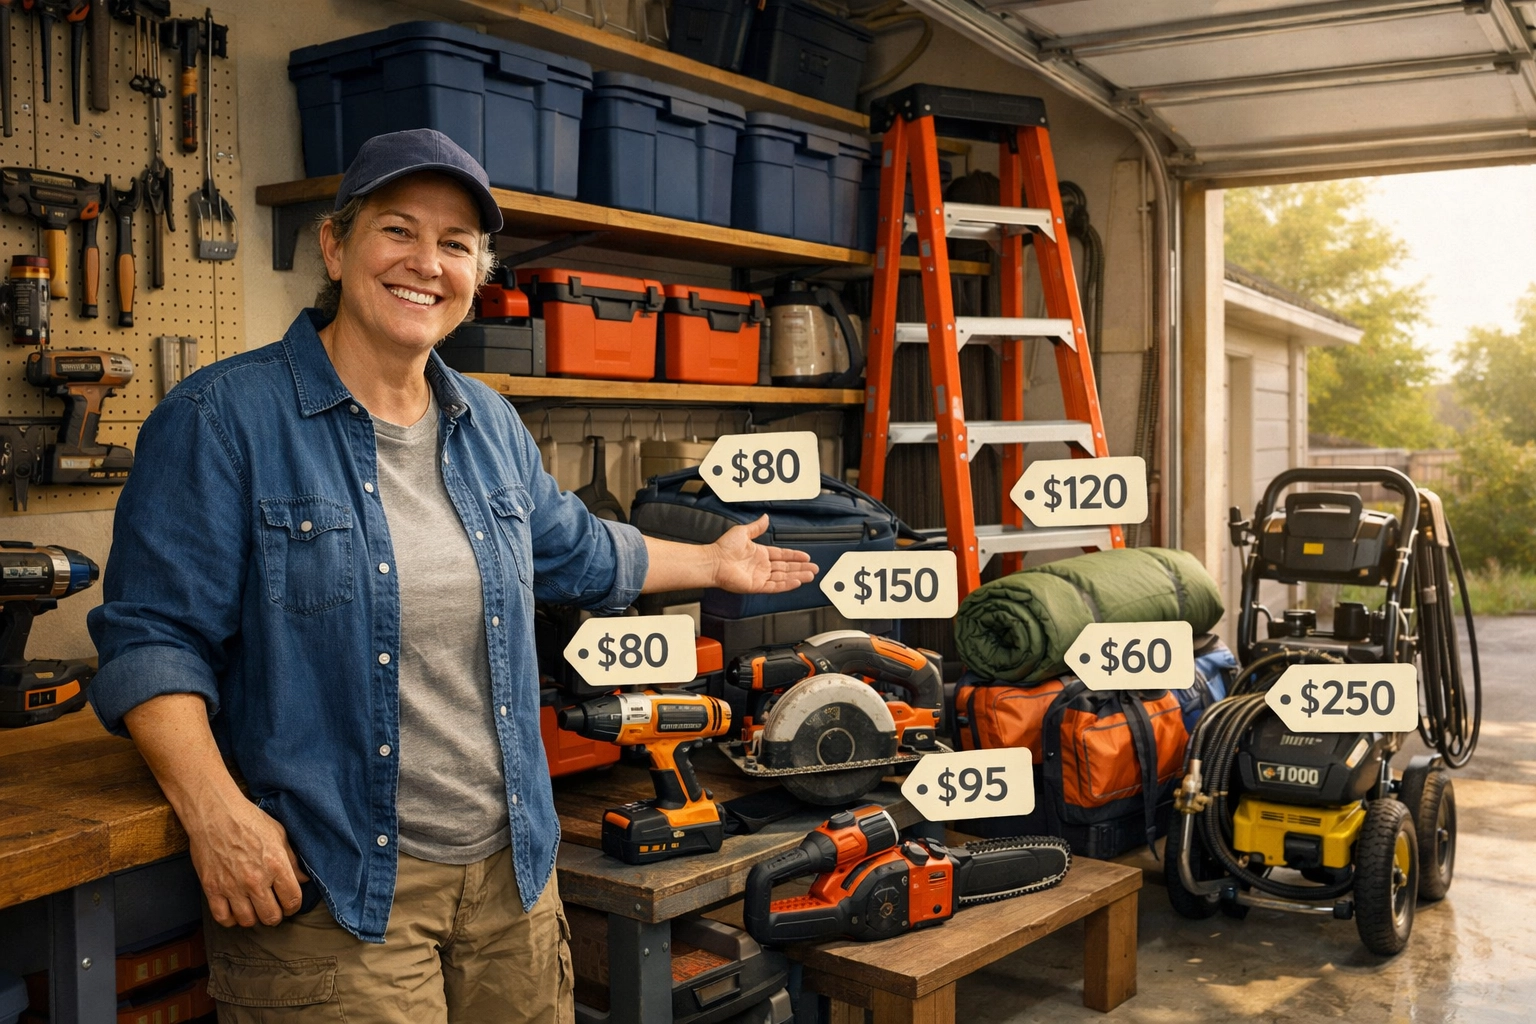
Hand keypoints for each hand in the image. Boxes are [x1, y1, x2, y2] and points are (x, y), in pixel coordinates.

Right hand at [186, 795, 309, 927]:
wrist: (215, 814)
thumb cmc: (249, 820)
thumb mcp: (279, 834)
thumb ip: (293, 860)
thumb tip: (303, 879)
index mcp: (276, 865)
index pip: (292, 900)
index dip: (294, 906)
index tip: (290, 905)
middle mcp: (256, 880)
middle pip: (271, 916)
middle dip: (276, 915)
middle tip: (273, 908)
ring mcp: (232, 886)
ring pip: (248, 921)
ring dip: (254, 918)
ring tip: (255, 909)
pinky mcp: (212, 889)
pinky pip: (223, 918)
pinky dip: (230, 919)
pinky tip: (235, 910)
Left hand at [710, 515, 818, 593]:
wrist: (713, 561)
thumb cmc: (723, 548)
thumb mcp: (743, 532)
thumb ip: (756, 527)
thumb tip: (765, 518)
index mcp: (760, 554)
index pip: (782, 555)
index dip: (794, 556)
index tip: (806, 556)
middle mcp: (761, 566)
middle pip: (786, 568)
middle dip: (801, 568)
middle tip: (814, 568)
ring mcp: (759, 577)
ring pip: (783, 578)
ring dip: (797, 576)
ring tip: (810, 575)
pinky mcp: (756, 586)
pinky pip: (774, 586)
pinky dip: (786, 585)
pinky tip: (796, 582)